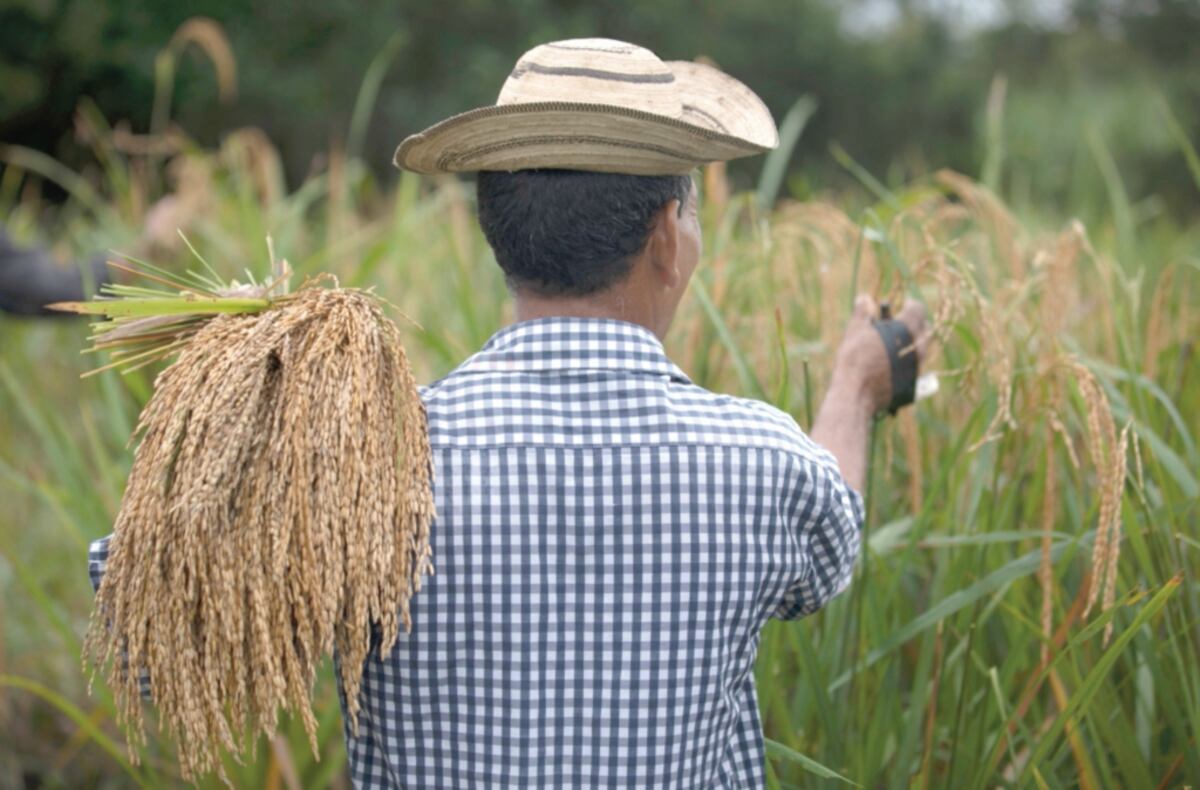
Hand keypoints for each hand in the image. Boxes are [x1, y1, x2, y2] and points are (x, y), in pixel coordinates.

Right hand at [831, 294, 931, 416]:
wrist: (857, 392)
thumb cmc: (855, 358)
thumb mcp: (855, 329)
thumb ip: (862, 312)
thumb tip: (865, 299)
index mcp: (907, 329)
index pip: (918, 309)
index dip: (911, 304)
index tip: (903, 304)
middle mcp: (918, 347)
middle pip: (925, 329)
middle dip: (915, 323)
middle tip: (900, 323)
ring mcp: (918, 366)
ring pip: (922, 349)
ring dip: (912, 342)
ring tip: (896, 343)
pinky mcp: (914, 382)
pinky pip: (916, 366)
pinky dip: (908, 360)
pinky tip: (893, 362)